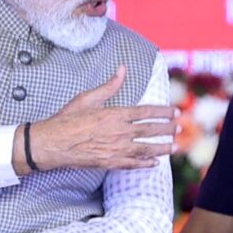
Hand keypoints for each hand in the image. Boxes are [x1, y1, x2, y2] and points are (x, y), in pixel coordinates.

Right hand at [19, 66, 179, 172]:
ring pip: (146, 149)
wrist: (53, 143)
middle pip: (150, 130)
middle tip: (180, 128)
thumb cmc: (67, 118)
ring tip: (175, 146)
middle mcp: (120, 132)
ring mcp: (116, 149)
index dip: (164, 112)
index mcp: (116, 114)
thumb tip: (122, 69)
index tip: (176, 112)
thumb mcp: (88, 98)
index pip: (147, 112)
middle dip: (168, 129)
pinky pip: (133, 164)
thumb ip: (109, 85)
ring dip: (162, 147)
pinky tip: (154, 163)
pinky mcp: (110, 163)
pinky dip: (146, 163)